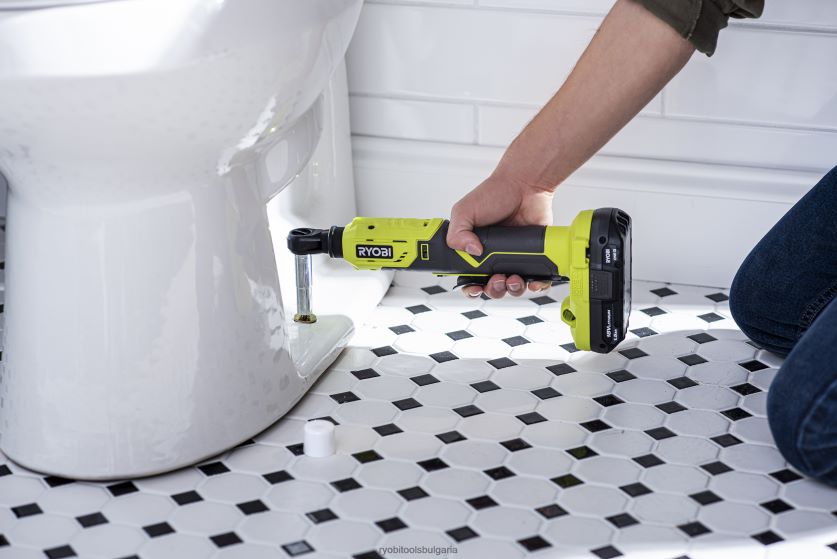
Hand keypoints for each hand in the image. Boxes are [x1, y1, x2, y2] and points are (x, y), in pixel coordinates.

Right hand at [447, 172, 554, 298]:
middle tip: (496, 278)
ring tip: (513, 277)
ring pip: (513, 288)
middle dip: (493, 289)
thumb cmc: (495, 194)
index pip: (469, 278)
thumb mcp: (464, 211)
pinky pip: (537, 281)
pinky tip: (533, 281)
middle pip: (492, 288)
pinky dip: (536, 286)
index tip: (474, 287)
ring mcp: (515, 258)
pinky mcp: (535, 257)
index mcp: (474, 250)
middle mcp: (494, 257)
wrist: (525, 185)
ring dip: (513, 289)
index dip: (471, 287)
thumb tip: (471, 252)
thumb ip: (456, 234)